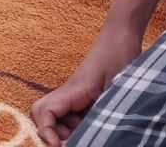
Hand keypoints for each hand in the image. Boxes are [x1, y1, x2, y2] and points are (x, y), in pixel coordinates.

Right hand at [31, 20, 142, 145]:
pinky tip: (94, 124)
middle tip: (71, 141)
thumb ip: (106, 111)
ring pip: (56, 115)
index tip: (59, 146)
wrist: (122, 31)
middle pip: (43, 114)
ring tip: (85, 134)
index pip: (45, 112)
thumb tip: (102, 135)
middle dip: (51, 132)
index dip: (46, 132)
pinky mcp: (84, 93)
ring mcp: (76, 92)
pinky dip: (76, 124)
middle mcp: (70, 92)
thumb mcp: (117, 85)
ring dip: (64, 130)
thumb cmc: (120, 52)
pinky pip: (70, 112)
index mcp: (75, 89)